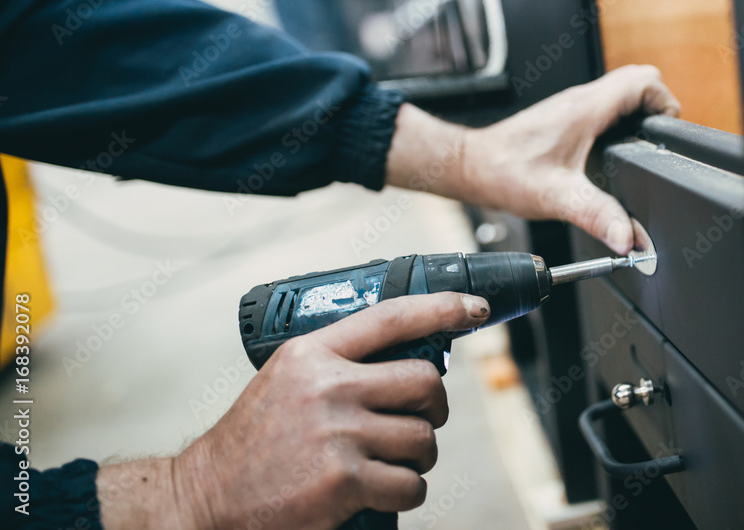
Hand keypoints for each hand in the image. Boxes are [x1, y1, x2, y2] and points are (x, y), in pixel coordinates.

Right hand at [96, 292, 490, 529]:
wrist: (206, 498)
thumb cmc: (252, 444)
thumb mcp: (286, 381)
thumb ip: (337, 366)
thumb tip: (406, 363)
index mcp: (312, 355)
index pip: (390, 317)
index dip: (441, 308)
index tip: (473, 308)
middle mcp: (327, 387)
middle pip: (424, 382)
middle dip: (435, 406)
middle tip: (423, 419)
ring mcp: (337, 434)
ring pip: (422, 438)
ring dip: (419, 455)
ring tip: (392, 461)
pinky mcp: (343, 480)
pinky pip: (410, 483)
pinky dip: (407, 491)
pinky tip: (383, 491)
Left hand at [464, 65, 678, 253]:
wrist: (473, 167)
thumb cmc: (505, 173)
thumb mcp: (558, 199)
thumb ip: (597, 216)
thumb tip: (628, 238)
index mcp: (586, 110)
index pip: (644, 81)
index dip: (666, 103)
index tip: (665, 134)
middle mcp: (581, 101)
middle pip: (639, 82)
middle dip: (658, 108)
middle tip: (655, 143)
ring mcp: (573, 107)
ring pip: (621, 93)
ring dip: (639, 114)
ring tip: (640, 149)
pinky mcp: (566, 118)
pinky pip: (605, 107)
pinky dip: (619, 122)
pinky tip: (612, 154)